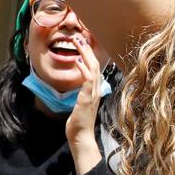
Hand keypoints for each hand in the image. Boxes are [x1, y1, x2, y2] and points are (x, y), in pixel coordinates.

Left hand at [65, 35, 105, 171]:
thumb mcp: (80, 104)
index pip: (95, 68)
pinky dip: (83, 69)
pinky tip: (77, 60)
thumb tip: (78, 85)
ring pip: (93, 68)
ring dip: (85, 54)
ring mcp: (93, 94)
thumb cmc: (79, 123)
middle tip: (79, 36)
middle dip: (87, 49)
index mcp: (95, 90)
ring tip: (78, 42)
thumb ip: (81, 93)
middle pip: (95, 64)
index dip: (90, 54)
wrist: (81, 138)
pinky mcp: (87, 99)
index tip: (83, 43)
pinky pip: (87, 80)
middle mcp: (96, 90)